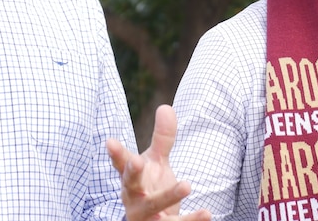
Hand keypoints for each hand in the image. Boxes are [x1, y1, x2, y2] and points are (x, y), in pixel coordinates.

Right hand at [107, 105, 211, 220]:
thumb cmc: (150, 187)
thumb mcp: (156, 162)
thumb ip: (162, 138)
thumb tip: (166, 107)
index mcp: (131, 177)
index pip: (122, 163)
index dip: (116, 153)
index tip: (110, 141)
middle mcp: (133, 196)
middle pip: (130, 184)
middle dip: (133, 173)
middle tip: (137, 160)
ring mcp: (144, 215)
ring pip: (153, 207)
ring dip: (168, 196)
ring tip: (187, 185)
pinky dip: (191, 220)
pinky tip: (208, 213)